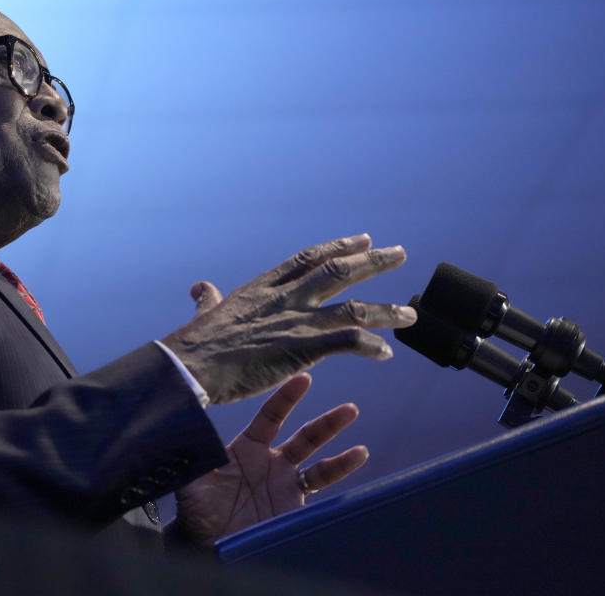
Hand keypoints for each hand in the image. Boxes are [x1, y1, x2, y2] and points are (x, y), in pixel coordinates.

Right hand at [161, 234, 415, 403]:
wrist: (193, 365)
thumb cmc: (195, 344)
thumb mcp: (206, 312)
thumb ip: (210, 298)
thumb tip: (201, 287)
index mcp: (263, 287)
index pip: (308, 259)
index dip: (338, 247)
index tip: (362, 239)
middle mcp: (286, 298)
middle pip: (338, 272)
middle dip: (373, 262)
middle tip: (399, 253)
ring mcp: (297, 321)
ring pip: (353, 307)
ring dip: (386, 310)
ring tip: (410, 314)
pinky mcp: (304, 347)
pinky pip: (349, 342)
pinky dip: (371, 345)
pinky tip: (386, 352)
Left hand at [174, 373, 366, 546]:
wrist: (209, 545)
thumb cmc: (196, 512)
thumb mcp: (190, 483)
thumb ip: (192, 457)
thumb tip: (183, 429)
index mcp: (246, 449)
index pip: (270, 417)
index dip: (286, 398)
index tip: (304, 379)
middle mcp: (269, 461)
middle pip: (304, 436)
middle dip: (327, 423)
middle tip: (349, 409)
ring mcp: (284, 482)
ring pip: (317, 459)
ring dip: (338, 449)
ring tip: (360, 442)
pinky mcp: (293, 503)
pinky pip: (319, 485)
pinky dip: (338, 473)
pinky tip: (357, 460)